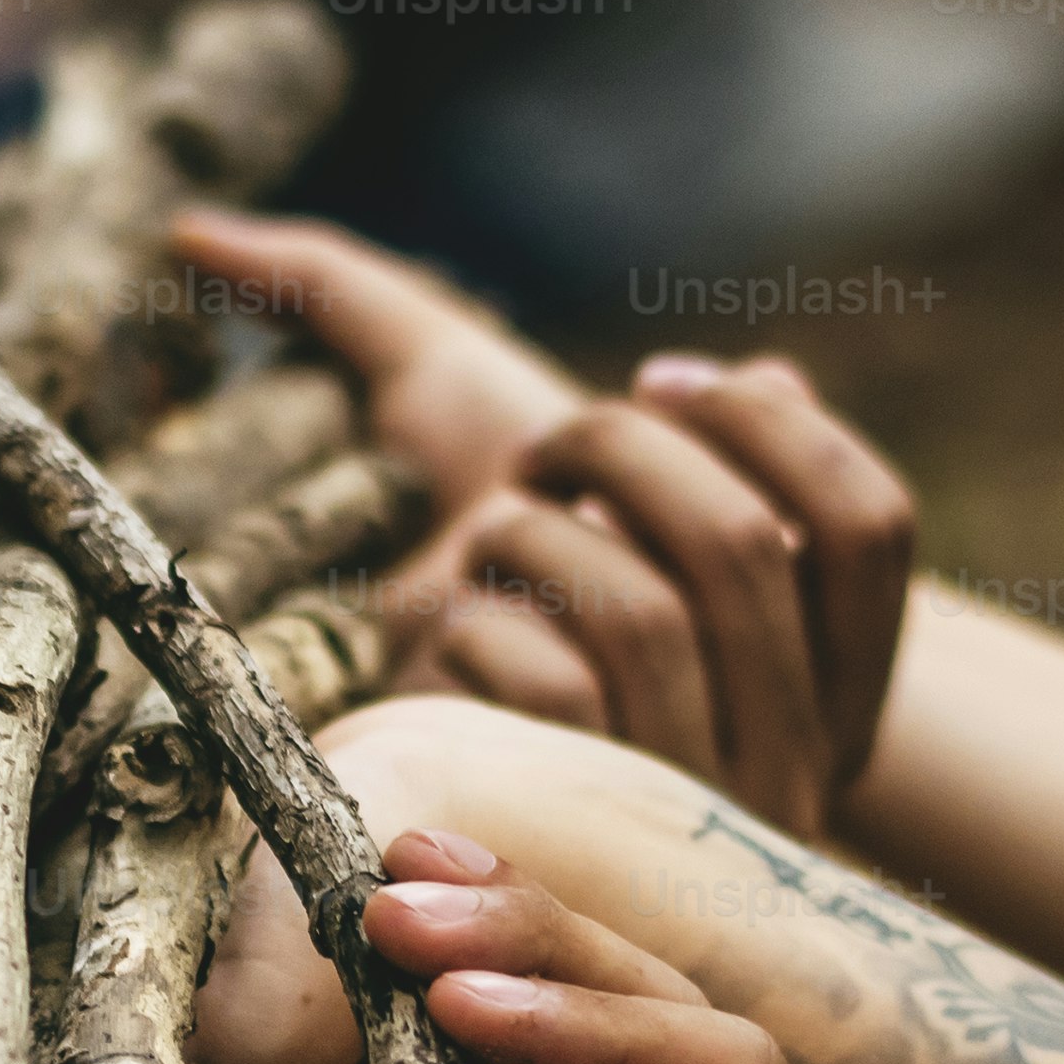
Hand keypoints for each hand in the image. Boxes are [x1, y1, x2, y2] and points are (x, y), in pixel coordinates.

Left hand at [168, 212, 922, 837]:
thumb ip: (367, 322)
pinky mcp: (586, 836)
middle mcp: (787, 750)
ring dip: (540, 541)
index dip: (777, 431)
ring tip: (487, 540)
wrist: (397, 827)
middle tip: (540, 454)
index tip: (664, 375)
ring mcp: (690, 806)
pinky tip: (452, 629)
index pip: (873, 527)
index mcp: (818, 664)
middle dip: (626, 459)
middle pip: (750, 546)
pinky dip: (489, 631)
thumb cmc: (422, 603)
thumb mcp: (440, 444)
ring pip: (649, 618)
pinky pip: (556, 696)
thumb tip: (190, 226)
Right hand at [197, 826, 898, 1063]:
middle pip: (639, 1014)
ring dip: (480, 928)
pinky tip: (366, 920)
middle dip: (530, 941)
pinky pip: (464, 1032)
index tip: (462, 1007)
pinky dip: (420, 972)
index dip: (600, 1027)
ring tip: (381, 886)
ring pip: (556, 1001)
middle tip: (399, 897)